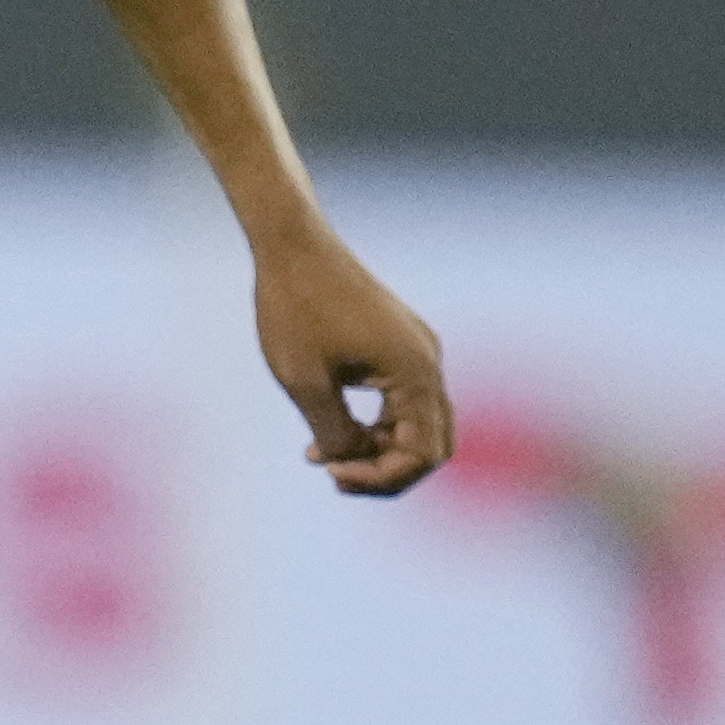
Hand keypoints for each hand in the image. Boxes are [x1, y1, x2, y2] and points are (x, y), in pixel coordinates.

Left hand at [252, 213, 450, 496]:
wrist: (294, 247)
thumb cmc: (294, 309)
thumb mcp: (305, 382)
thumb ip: (334, 431)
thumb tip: (351, 462)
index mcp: (416, 372)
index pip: (423, 453)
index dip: (380, 477)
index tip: (330, 474)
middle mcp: (429, 362)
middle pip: (431, 443)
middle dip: (385, 469)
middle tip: (333, 477)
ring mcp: (418, 351)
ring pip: (417, 424)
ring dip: (376, 449)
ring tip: (320, 457)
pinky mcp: (401, 344)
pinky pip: (402, 401)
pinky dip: (374, 424)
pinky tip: (327, 434)